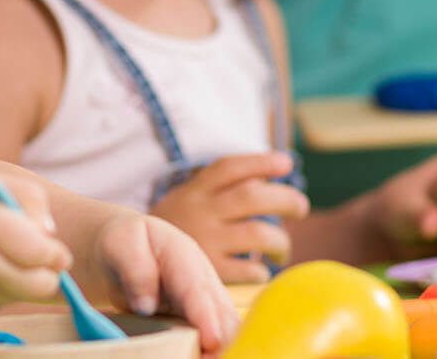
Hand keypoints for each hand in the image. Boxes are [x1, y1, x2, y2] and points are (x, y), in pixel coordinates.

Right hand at [0, 173, 70, 319]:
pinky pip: (1, 305)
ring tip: (0, 259)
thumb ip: (30, 198)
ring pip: (22, 296)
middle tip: (40, 262)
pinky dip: (0, 290)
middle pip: (38, 285)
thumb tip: (52, 237)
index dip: (55, 254)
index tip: (56, 250)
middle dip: (49, 276)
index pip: (37, 251)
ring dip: (23, 282)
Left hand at [93, 211, 240, 353]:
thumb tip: (146, 305)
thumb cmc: (126, 243)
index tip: (211, 340)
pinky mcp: (203, 316)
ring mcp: (206, 299)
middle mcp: (203, 279)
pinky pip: (216, 334)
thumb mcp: (122, 244)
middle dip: (223, 339)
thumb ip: (136, 269)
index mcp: (183, 256)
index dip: (206, 316)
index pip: (197, 290)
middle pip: (222, 312)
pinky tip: (206, 357)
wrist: (132, 246)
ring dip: (222, 347)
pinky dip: (214, 348)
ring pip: (225, 326)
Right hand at [147, 152, 310, 283]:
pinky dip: (262, 270)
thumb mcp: (189, 199)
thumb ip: (222, 188)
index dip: (261, 162)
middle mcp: (201, 213)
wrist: (136, 264)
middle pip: (252, 196)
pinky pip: (249, 270)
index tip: (287, 163)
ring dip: (281, 241)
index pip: (230, 168)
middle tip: (300, 208)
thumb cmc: (177, 228)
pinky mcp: (209, 273)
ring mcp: (205, 243)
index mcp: (195, 191)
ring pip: (259, 233)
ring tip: (281, 249)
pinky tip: (261, 271)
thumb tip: (269, 179)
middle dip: (286, 199)